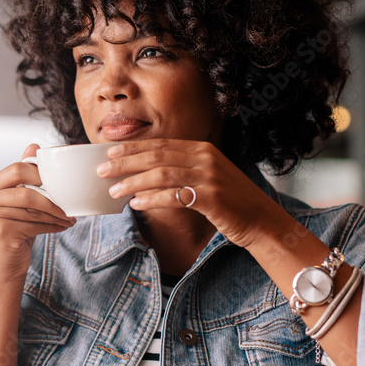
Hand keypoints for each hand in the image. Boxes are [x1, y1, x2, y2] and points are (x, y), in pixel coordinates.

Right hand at [0, 144, 75, 282]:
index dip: (41, 173)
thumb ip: (24, 177)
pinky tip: (63, 227)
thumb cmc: (15, 234)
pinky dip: (53, 225)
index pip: (16, 169)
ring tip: (70, 217)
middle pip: (25, 187)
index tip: (59, 183)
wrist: (5, 270)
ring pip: (32, 207)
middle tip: (68, 201)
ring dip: (56, 213)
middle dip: (51, 195)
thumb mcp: (19, 204)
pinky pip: (34, 223)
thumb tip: (34, 145)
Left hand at [97, 139, 291, 248]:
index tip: (109, 153)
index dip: (133, 148)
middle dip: (125, 162)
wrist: (262, 220)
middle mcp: (205, 159)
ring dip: (133, 182)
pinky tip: (136, 205)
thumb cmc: (230, 202)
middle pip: (156, 156)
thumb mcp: (208, 177)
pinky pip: (173, 196)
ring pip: (161, 175)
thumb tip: (146, 174)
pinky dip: (151, 199)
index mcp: (203, 149)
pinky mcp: (211, 198)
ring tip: (113, 191)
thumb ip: (183, 170)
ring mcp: (209, 178)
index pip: (160, 145)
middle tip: (102, 170)